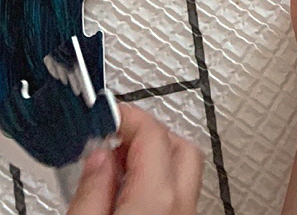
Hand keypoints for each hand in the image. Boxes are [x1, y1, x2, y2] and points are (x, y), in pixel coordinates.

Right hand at [67, 104, 202, 214]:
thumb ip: (91, 189)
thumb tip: (97, 156)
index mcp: (158, 199)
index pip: (153, 132)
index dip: (126, 115)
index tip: (104, 113)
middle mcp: (183, 207)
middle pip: (179, 145)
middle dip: (148, 131)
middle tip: (113, 133)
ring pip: (184, 169)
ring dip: (155, 157)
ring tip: (115, 163)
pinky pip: (179, 194)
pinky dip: (159, 181)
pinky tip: (127, 191)